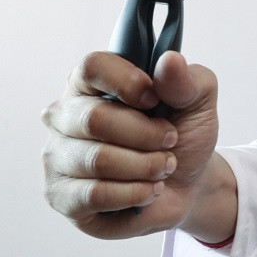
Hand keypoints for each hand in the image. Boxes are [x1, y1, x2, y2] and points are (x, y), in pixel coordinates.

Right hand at [41, 50, 221, 239]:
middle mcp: (66, 115)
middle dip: (146, 134)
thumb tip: (170, 60)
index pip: (92, 67)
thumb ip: (188, 79)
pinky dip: (134, 193)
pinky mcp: (61, 195)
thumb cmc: (183, 133)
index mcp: (93, 82)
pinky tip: (149, 190)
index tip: (155, 100)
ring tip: (163, 167)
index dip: (127, 83)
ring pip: (98, 160)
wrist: (187, 183)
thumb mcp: (199, 100)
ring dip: (145, 166)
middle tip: (170, 140)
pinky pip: (95, 194)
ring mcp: (58, 156)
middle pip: (94, 118)